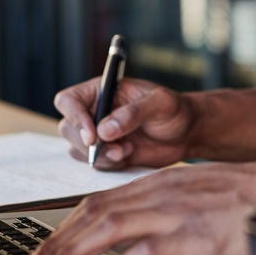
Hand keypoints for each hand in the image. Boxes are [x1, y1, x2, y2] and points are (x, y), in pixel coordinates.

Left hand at [20, 160, 255, 254]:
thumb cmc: (247, 196)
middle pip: (94, 213)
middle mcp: (161, 192)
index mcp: (160, 182)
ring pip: (109, 228)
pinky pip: (145, 252)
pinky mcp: (193, 235)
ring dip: (73, 253)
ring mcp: (175, 212)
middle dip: (57, 241)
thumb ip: (166, 205)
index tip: (46, 245)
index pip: (99, 200)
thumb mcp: (197, 192)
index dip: (67, 224)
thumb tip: (136, 233)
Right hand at [54, 76, 193, 168]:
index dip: (75, 117)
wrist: (186, 133)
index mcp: (101, 90)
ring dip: (99, 156)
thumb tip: (104, 130)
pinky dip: (108, 164)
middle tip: (116, 149)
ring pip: (78, 148)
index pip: (69, 100)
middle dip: (87, 143)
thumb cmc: (174, 110)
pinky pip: (94, 163)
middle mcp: (94, 111)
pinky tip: (130, 155)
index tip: (92, 136)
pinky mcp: (106, 153)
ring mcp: (98, 134)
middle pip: (68, 128)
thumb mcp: (161, 103)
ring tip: (128, 151)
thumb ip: (134, 112)